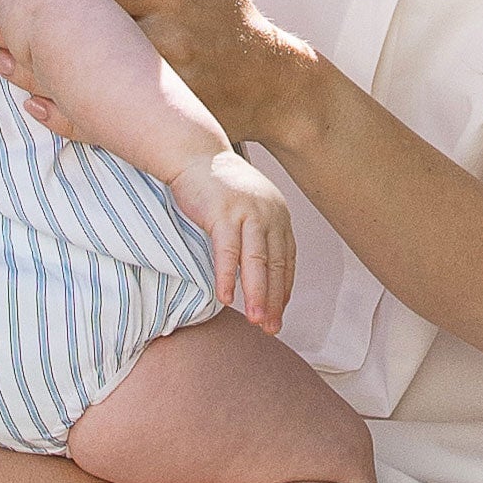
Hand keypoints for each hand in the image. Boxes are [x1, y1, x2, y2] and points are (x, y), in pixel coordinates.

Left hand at [0, 0, 316, 150]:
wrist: (275, 86)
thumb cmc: (236, 16)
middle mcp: (163, 44)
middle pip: (82, 38)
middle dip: (25, 30)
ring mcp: (160, 88)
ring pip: (87, 83)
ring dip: (34, 73)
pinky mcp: (160, 119)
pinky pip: (105, 122)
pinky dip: (66, 117)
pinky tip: (33, 102)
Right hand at [169, 150, 294, 330]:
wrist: (196, 155)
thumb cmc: (218, 186)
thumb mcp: (248, 208)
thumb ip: (258, 234)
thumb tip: (259, 270)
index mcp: (279, 215)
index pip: (287, 260)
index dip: (283, 289)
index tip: (278, 313)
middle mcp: (270, 214)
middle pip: (275, 265)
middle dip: (273, 300)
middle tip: (270, 327)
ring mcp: (248, 212)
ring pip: (256, 262)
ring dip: (256, 295)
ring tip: (255, 320)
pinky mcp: (224, 213)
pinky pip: (228, 252)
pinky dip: (226, 277)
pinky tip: (226, 298)